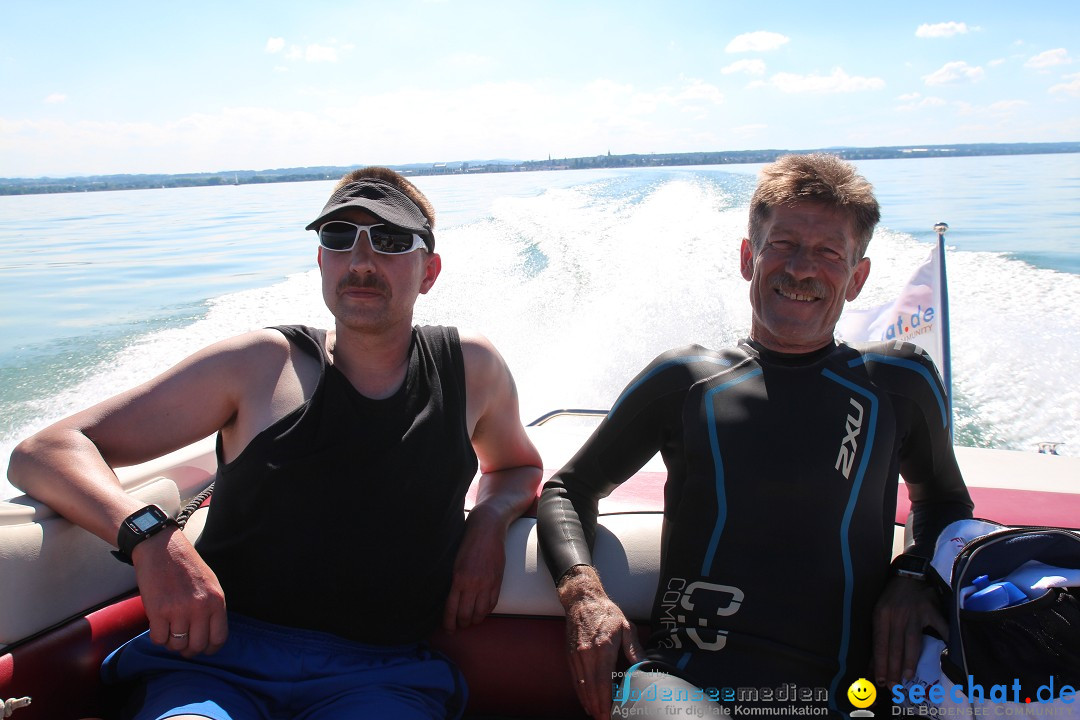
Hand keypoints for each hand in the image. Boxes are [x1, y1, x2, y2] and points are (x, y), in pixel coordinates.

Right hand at [132, 527, 227, 657]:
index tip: (203, 648)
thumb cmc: (186, 565)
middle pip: (197, 646)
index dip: (210, 649)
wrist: (162, 548)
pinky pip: (159, 639)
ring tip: (170, 631)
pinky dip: (158, 637)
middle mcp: (200, 607)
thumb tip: (209, 634)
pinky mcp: (158, 611)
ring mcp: (179, 610)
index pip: (219, 638)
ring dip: (172, 643)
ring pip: (177, 645)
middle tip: (182, 643)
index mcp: (216, 601)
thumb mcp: (210, 584)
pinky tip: (158, 626)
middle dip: (189, 650)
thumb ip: (212, 608)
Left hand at [443, 505, 505, 631]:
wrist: (487, 530)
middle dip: (461, 624)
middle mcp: (472, 584)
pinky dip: (486, 612)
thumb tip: (448, 600)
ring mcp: (486, 584)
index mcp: (458, 578)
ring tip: (469, 621)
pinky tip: (481, 612)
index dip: (448, 623)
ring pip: (479, 613)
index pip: (451, 609)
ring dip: (474, 620)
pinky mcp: (497, 582)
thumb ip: (453, 581)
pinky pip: (492, 604)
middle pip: (465, 615)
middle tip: (458, 625)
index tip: (448, 629)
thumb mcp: (454, 562)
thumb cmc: (467, 543)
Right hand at [559, 567, 644, 719]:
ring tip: (596, 715)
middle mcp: (588, 654)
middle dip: (598, 707)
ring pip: (582, 686)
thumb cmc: (607, 612)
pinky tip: (586, 701)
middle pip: (592, 688)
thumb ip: (635, 649)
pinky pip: (575, 678)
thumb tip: (645, 666)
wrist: (582, 600)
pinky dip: (580, 692)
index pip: (604, 681)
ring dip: (589, 703)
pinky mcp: (571, 655)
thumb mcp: (626, 627)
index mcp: (603, 648)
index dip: (607, 700)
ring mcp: (577, 655)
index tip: (611, 713)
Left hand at [871, 575, 946, 686]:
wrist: (908, 575)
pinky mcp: (931, 610)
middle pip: (895, 645)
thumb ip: (879, 637)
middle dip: (893, 668)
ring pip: (912, 641)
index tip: (880, 679)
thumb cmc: (891, 598)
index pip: (880, 643)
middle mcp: (897, 614)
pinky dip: (945, 639)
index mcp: (881, 615)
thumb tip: (872, 665)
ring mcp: (915, 613)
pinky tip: (947, 654)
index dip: (880, 662)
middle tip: (893, 685)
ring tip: (907, 676)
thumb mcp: (879, 612)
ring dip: (909, 660)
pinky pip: (940, 627)